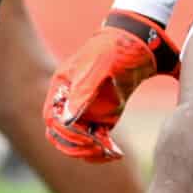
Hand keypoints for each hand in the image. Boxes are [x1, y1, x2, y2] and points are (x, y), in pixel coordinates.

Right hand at [43, 9, 180, 161]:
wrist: (140, 40)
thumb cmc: (115, 48)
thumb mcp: (99, 67)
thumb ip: (83, 92)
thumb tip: (65, 120)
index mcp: (63, 88)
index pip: (53, 120)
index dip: (66, 134)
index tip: (89, 138)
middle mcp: (72, 101)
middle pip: (61, 135)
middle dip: (76, 147)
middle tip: (99, 148)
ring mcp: (89, 109)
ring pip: (78, 141)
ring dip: (89, 152)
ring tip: (110, 153)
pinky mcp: (106, 115)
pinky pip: (97, 140)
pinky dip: (104, 150)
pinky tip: (117, 153)